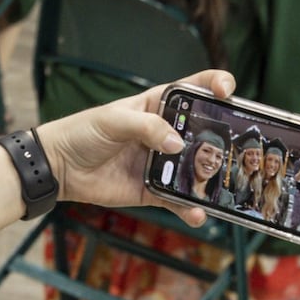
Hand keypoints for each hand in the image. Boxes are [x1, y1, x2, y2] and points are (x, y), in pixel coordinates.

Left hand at [35, 69, 236, 227]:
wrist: (60, 167)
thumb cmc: (83, 132)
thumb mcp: (113, 120)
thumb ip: (146, 127)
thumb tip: (176, 143)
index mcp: (158, 105)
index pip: (193, 89)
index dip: (214, 85)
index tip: (228, 90)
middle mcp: (166, 133)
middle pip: (205, 133)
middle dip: (224, 139)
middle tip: (239, 146)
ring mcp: (162, 162)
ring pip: (196, 169)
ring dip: (210, 178)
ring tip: (222, 186)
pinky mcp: (153, 189)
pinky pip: (178, 200)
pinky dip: (190, 209)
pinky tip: (198, 214)